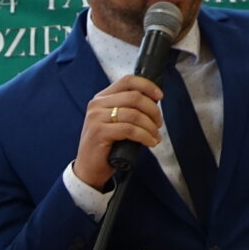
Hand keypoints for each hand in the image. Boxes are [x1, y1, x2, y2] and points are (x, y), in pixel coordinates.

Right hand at [73, 73, 163, 190]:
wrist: (88, 169)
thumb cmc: (106, 147)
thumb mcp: (115, 123)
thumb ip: (127, 110)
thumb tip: (153, 104)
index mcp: (102, 98)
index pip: (127, 81)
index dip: (147, 86)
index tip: (160, 96)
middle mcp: (97, 104)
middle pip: (134, 97)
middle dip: (153, 110)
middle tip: (159, 123)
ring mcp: (96, 118)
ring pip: (134, 114)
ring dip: (150, 126)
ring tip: (155, 136)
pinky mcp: (99, 132)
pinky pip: (130, 130)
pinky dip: (145, 136)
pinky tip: (150, 142)